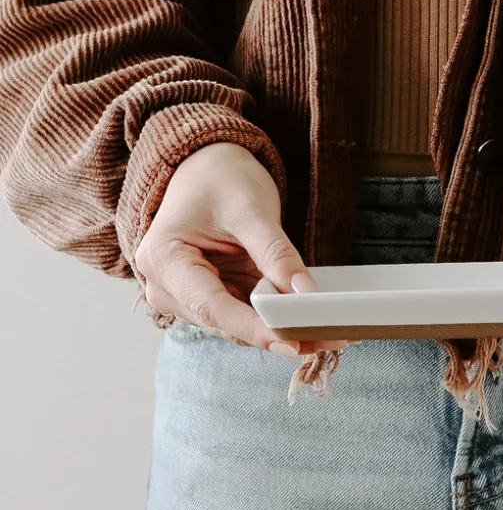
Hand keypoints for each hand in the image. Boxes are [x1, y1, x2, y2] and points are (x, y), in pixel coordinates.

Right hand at [134, 141, 348, 358]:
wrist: (208, 167)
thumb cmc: (220, 178)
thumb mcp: (251, 210)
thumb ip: (276, 254)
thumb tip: (305, 295)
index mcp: (164, 258)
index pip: (211, 305)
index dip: (252, 328)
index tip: (291, 342)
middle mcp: (167, 286)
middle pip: (226, 322)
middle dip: (276, 333)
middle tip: (329, 339)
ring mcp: (188, 295)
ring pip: (239, 326)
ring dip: (282, 331)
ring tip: (331, 335)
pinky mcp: (213, 296)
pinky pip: (246, 316)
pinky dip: (277, 320)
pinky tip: (312, 324)